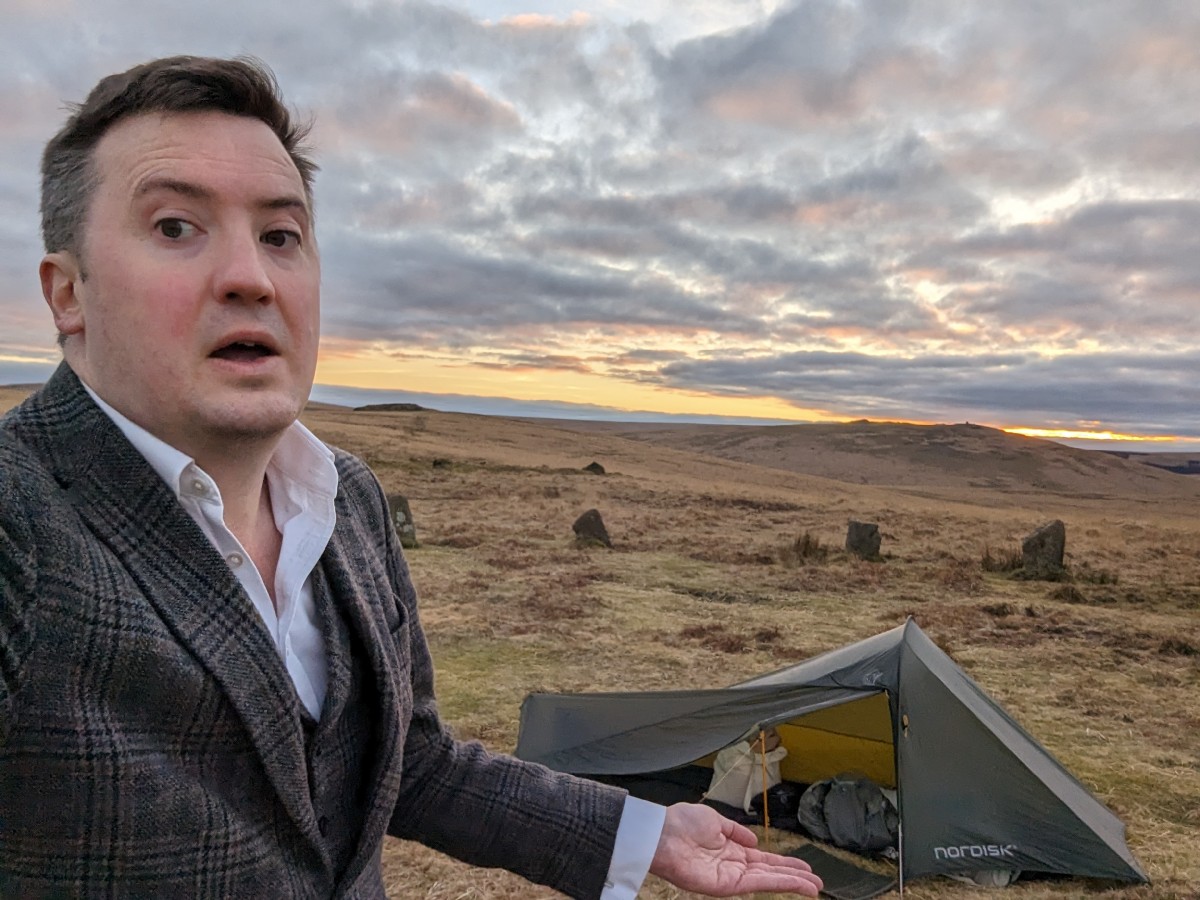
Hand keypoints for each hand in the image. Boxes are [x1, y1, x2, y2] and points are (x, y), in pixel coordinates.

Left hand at [649, 803, 822, 896]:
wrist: (662, 833)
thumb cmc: (681, 824)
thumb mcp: (714, 820)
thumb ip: (735, 831)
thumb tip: (755, 841)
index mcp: (730, 848)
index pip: (763, 859)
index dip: (784, 863)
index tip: (804, 866)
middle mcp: (733, 865)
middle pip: (770, 872)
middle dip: (794, 876)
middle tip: (818, 882)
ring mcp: (731, 877)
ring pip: (769, 881)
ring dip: (793, 883)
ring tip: (815, 886)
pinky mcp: (726, 886)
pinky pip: (758, 884)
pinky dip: (779, 883)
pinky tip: (796, 883)